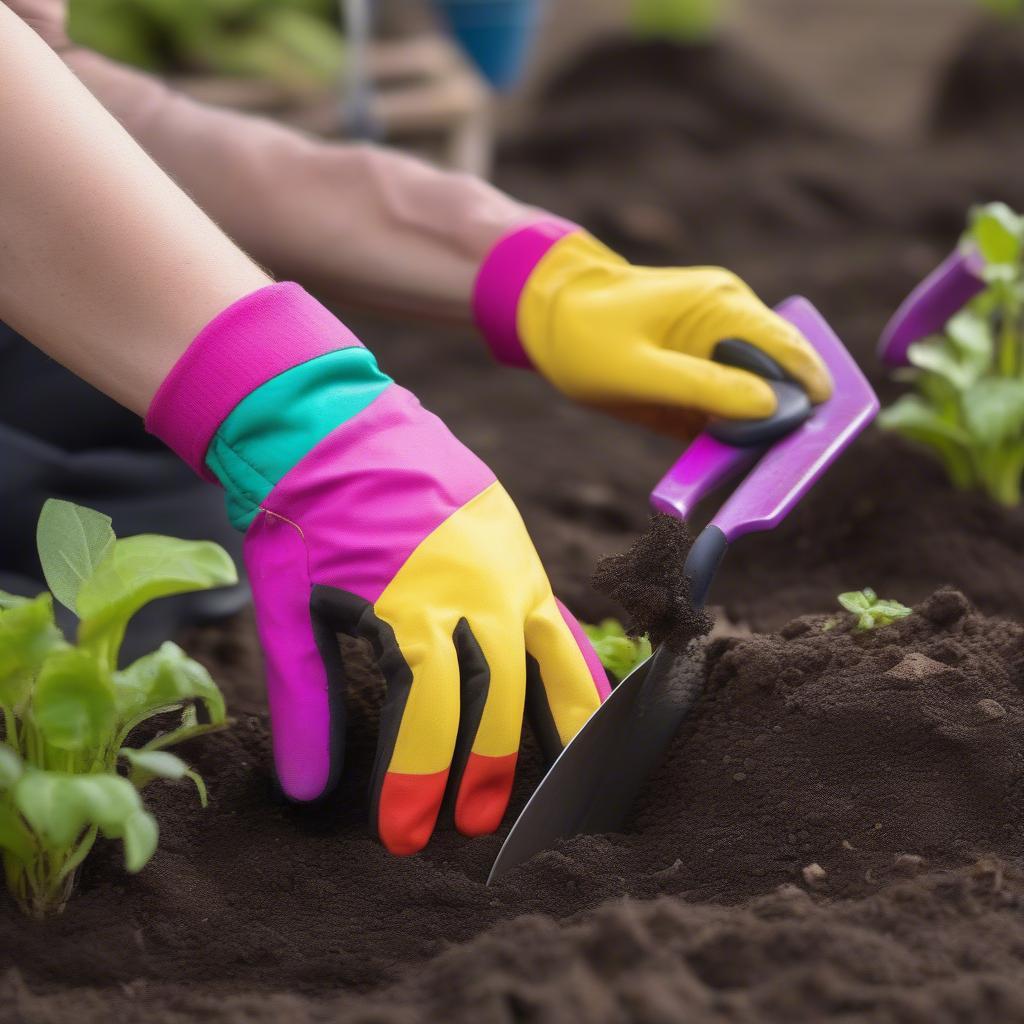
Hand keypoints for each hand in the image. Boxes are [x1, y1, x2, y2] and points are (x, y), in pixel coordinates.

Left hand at [147, 283, 608, 854]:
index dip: (418, 780)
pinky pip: (560, 622)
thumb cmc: (304, 515)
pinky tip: (591, 709)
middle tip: (472, 825)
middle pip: (495, 702)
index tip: (405, 832)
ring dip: (555, 730)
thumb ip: (303, 701)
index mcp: (412, 606)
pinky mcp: (519, 552)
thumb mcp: (288, 607)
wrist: (335, 422)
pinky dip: (577, 669)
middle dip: (487, 770)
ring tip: (565, 787)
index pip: (426, 717)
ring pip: (548, 664)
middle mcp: (475, 591)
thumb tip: (308, 790)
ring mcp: (508, 568)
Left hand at [474, 219, 832, 432]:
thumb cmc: (587, 338)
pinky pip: (729, 395)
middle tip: (781, 462)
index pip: (789, 347)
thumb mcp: (639, 372)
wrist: (549, 317)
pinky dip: (728, 425)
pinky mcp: (702, 362)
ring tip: (746, 461)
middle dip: (786, 415)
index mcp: (722, 306)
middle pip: (783, 368)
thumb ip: (704, 387)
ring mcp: (718, 337)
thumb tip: (771, 406)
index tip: (817, 437)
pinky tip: (719, 449)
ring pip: (760, 386)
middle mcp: (731, 315)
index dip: (810, 391)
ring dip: (756, 425)